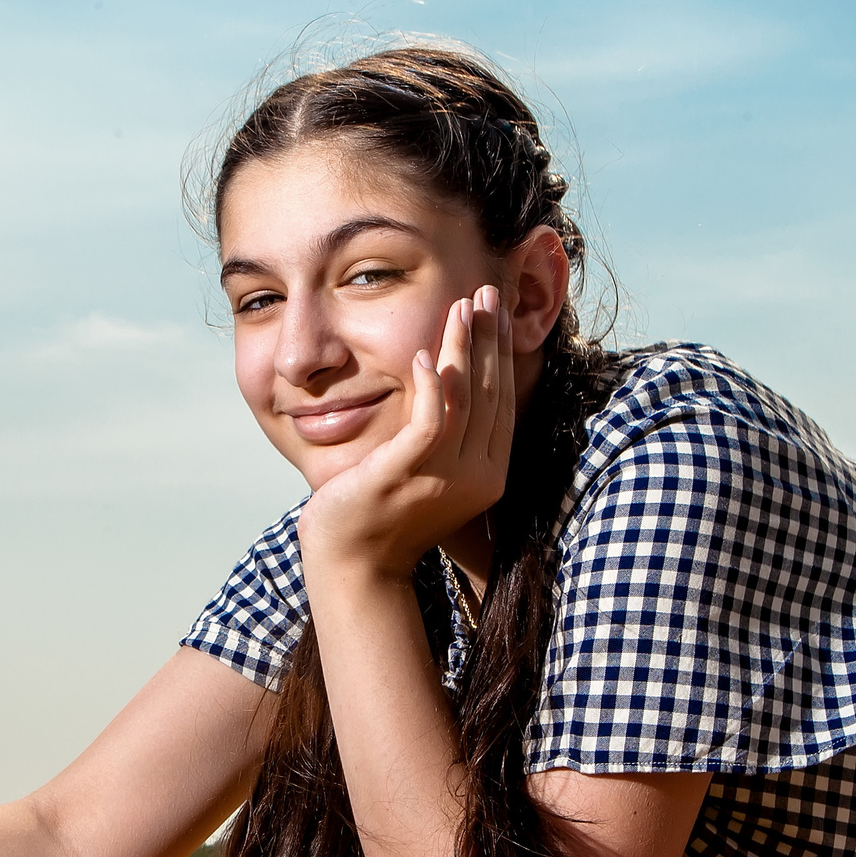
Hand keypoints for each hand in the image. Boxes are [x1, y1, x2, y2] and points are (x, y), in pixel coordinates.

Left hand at [296, 284, 515, 580]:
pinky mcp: (408, 475)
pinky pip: (431, 423)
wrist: (353, 563)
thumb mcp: (426, 467)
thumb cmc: (382, 513)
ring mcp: (445, 478)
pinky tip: (422, 355)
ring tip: (461, 307)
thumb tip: (445, 380)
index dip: (500, 352)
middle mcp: (477, 476)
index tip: (493, 312)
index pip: (502, 400)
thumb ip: (444, 432)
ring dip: (463, 349)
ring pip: (466, 399)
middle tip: (488, 292)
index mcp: (488, 474)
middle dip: (489, 338)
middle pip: (492, 392)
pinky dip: (431, 387)